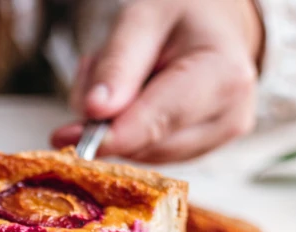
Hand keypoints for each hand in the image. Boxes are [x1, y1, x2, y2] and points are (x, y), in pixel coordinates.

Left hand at [51, 0, 263, 162]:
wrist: (214, 22)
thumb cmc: (181, 14)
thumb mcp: (142, 19)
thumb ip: (118, 65)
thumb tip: (94, 112)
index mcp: (224, 75)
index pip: (159, 120)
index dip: (110, 136)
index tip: (65, 138)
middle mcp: (230, 115)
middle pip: (147, 143)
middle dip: (107, 119)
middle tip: (91, 74)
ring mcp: (220, 137)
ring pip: (144, 153)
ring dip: (117, 124)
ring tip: (122, 76)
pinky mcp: (205, 148)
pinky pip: (150, 153)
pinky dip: (130, 130)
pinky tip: (134, 96)